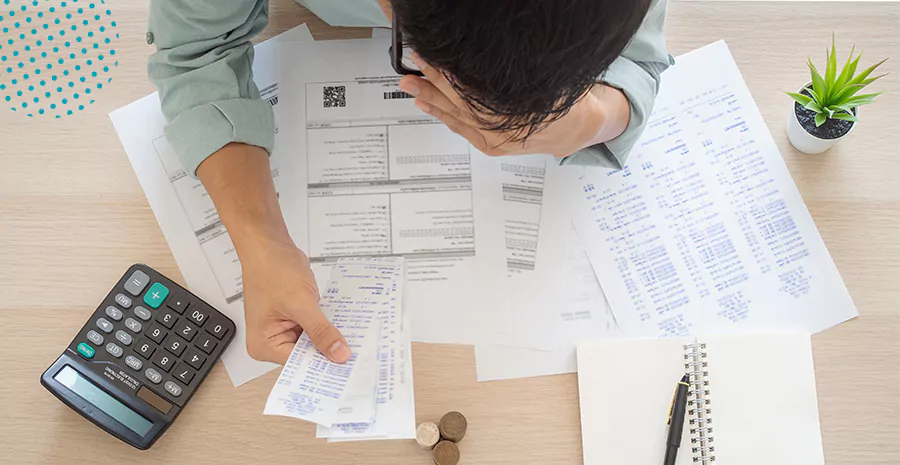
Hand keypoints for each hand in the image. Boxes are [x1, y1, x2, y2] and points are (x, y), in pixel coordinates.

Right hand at [196, 143, 349, 365]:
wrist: (269, 244)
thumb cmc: (273, 270)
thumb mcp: (301, 303)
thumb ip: (321, 331)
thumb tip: (339, 355)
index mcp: (264, 346)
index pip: (299, 366)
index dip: (325, 367)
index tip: (350, 372)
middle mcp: (271, 342)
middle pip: (307, 357)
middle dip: (330, 354)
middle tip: (360, 360)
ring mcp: (284, 330)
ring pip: (314, 343)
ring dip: (332, 339)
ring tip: (358, 345)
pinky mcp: (295, 319)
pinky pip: (315, 329)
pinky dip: (329, 327)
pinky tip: (348, 328)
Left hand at [398, 54, 628, 157]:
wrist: (577, 129)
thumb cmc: (564, 98)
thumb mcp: (546, 77)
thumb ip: (516, 72)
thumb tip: (484, 53)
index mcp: (519, 110)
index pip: (476, 89)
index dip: (453, 72)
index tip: (437, 55)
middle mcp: (504, 128)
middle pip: (461, 100)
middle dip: (435, 79)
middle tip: (417, 62)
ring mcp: (495, 140)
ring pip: (457, 115)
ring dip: (431, 97)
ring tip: (410, 83)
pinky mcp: (490, 146)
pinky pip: (461, 128)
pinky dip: (442, 115)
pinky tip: (426, 104)